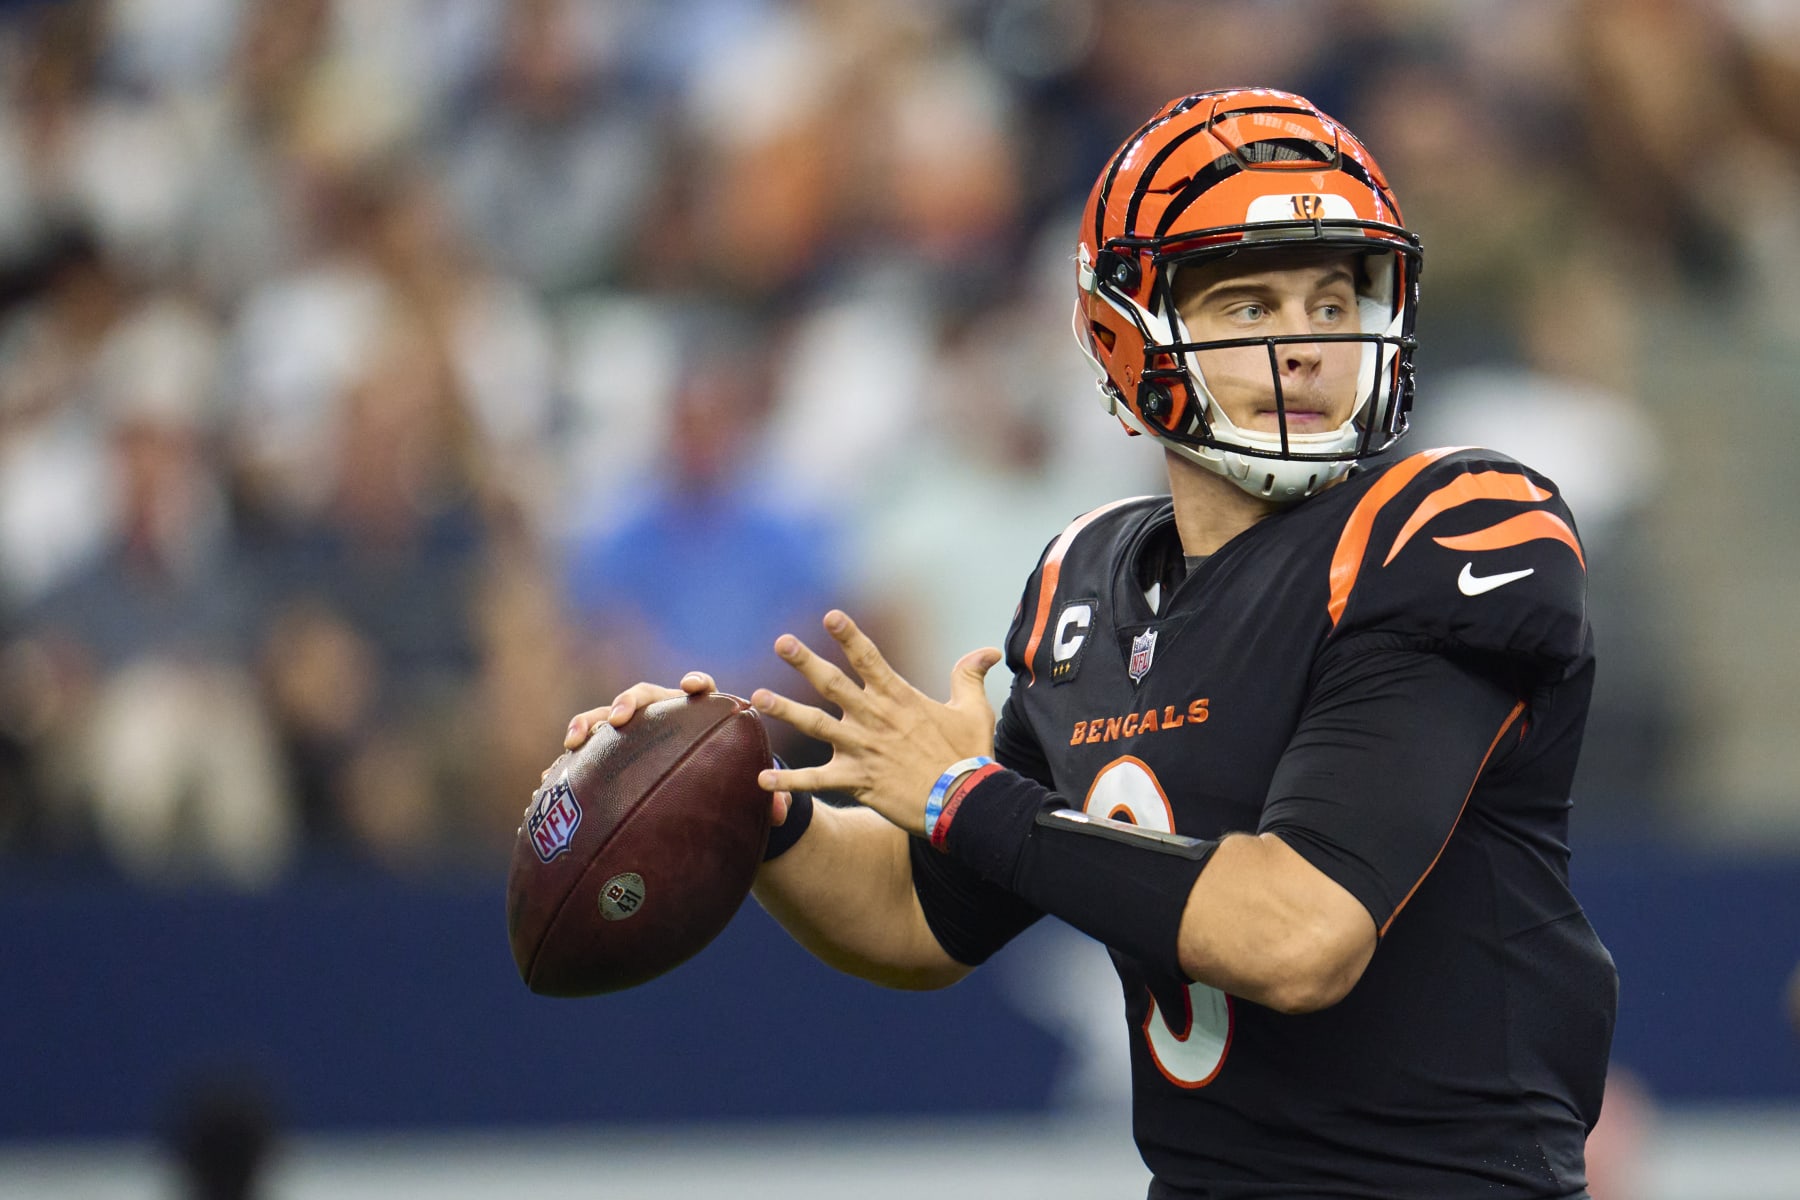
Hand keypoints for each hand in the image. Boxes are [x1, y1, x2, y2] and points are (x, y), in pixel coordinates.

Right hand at [555, 672, 790, 824]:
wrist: (705, 803)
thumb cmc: (731, 790)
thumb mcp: (752, 797)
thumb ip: (771, 798)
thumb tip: (783, 808)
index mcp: (698, 717)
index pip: (698, 690)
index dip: (695, 684)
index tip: (694, 686)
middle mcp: (662, 717)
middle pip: (642, 696)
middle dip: (629, 702)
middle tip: (620, 719)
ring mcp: (632, 734)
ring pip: (605, 718)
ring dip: (589, 723)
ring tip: (572, 742)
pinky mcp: (610, 755)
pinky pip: (587, 752)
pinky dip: (570, 759)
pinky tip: (549, 779)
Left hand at [753, 609, 1001, 836]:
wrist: (965, 801)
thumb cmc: (969, 755)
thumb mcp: (974, 710)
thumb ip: (970, 675)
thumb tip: (987, 650)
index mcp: (899, 698)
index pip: (870, 658)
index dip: (849, 635)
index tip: (829, 615)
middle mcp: (875, 718)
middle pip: (833, 684)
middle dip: (805, 661)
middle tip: (781, 642)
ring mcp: (862, 749)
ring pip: (815, 726)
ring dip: (785, 711)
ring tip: (757, 697)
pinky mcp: (857, 781)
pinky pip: (816, 781)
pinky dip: (788, 782)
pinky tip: (762, 780)